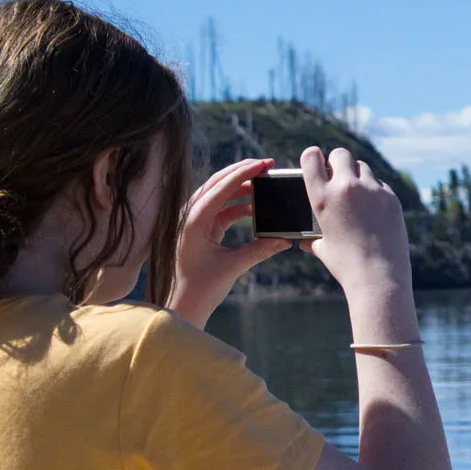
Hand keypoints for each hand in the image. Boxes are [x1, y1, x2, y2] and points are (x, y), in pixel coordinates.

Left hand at [168, 158, 290, 329]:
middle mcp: (190, 216)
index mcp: (193, 221)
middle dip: (242, 172)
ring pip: (219, 193)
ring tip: (264, 182)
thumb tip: (285, 240)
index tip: (264, 164)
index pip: (221, 187)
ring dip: (241, 186)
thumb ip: (260, 250)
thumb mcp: (233, 266)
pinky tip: (256, 206)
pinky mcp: (201, 229)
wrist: (185, 304)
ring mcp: (194, 221)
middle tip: (267, 164)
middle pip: (217, 183)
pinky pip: (221, 208)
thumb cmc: (202, 288)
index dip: (244, 173)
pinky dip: (239, 204)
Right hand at [298, 145, 411, 298]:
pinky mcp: (391, 197)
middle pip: (341, 154)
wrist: (378, 276)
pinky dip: (375, 191)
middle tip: (338, 173)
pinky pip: (380, 184)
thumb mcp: (323, 248)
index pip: (311, 158)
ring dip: (358, 176)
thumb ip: (313, 239)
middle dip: (338, 161)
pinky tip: (374, 209)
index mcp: (322, 197)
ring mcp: (371, 190)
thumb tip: (305, 242)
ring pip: (363, 167)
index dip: (313, 156)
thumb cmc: (346, 265)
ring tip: (357, 194)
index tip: (316, 159)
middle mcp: (345, 188)